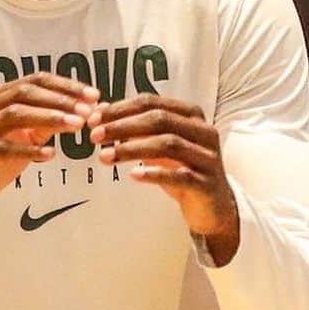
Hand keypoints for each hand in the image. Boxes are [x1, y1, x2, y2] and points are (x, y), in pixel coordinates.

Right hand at [0, 72, 98, 251]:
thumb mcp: (23, 140)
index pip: (33, 81)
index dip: (64, 85)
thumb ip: (45, 125)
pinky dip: (28, 150)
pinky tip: (50, 155)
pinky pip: (2, 149)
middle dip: (60, 99)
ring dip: (48, 118)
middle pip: (24, 93)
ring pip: (13, 115)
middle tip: (88, 110)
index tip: (92, 95)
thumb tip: (82, 112)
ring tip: (75, 125)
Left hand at [87, 96, 239, 264]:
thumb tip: (100, 110)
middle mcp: (203, 132)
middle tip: (95, 136)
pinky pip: (179, 175)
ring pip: (168, 144)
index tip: (94, 119)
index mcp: (191, 115)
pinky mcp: (206, 183)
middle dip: (123, 126)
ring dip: (132, 148)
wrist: (214, 207)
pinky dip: (154, 173)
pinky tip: (132, 175)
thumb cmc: (183, 170)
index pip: (152, 102)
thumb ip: (135, 128)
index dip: (121, 109)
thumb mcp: (159, 146)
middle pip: (159, 120)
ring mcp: (207, 157)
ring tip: (104, 157)